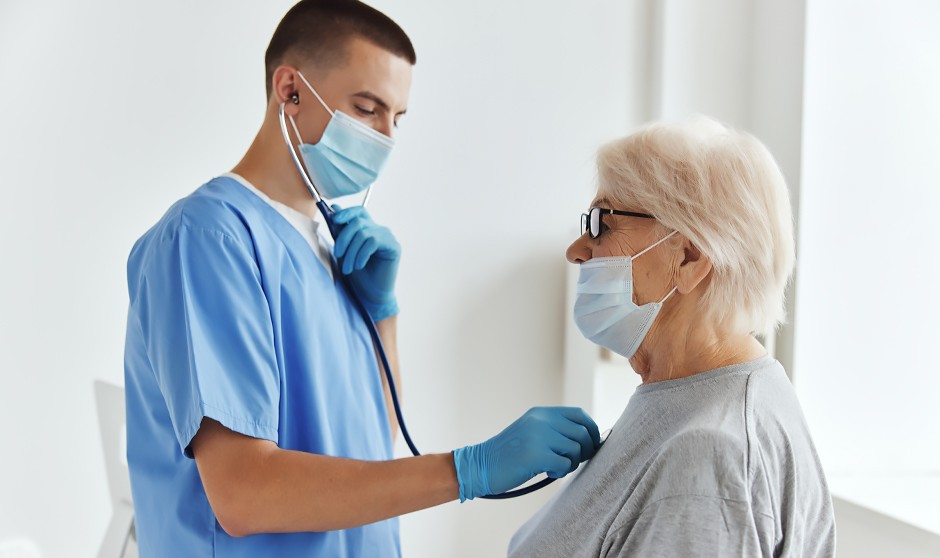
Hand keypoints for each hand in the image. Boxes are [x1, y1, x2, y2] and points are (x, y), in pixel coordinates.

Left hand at [332, 205, 400, 321]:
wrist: (371, 294)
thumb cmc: (359, 275)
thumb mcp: (345, 251)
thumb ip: (341, 232)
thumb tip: (334, 209)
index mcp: (368, 229)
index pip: (359, 212)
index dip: (346, 212)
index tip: (334, 219)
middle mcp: (379, 230)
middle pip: (357, 222)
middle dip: (343, 238)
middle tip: (337, 254)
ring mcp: (387, 237)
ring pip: (363, 233)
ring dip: (351, 252)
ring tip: (348, 268)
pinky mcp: (393, 246)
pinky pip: (373, 242)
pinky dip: (362, 254)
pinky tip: (359, 266)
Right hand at [452, 407, 600, 500]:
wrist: (481, 465)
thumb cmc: (510, 454)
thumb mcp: (532, 432)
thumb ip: (555, 430)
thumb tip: (589, 439)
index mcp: (541, 413)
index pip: (579, 414)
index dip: (591, 429)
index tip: (591, 444)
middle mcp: (541, 420)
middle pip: (582, 432)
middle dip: (585, 450)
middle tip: (572, 461)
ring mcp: (538, 436)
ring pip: (576, 449)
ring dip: (571, 463)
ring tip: (556, 467)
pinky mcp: (535, 455)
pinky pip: (565, 464)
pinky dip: (562, 471)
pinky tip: (549, 472)